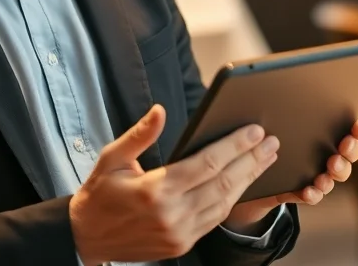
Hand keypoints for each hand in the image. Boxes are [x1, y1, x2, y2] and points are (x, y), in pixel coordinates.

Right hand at [70, 104, 279, 265]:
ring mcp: (178, 233)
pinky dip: (232, 200)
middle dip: (251, 160)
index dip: (235, 146)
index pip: (207, 163)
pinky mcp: (181, 245)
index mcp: (155, 190)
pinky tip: (243, 183)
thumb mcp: (112, 158)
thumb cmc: (100, 194)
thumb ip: (139, 135)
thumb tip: (160, 111)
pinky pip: (214, 220)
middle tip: (271, 142)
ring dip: (248, 180)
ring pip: (224, 203)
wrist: (86, 237)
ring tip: (265, 160)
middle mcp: (171, 214)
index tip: (255, 131)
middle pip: (223, 183)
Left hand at [223, 117, 357, 231]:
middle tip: (344, 146)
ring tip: (327, 171)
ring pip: (335, 177)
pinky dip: (313, 193)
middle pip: (350, 154)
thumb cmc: (272, 135)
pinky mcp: (302, 191)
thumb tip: (283, 85)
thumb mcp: (279, 120)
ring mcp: (318, 174)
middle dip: (350, 150)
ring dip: (334, 174)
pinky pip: (313, 195)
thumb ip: (288, 109)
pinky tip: (308, 190)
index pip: (350, 131)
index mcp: (327, 135)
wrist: (255, 168)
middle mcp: (329, 155)